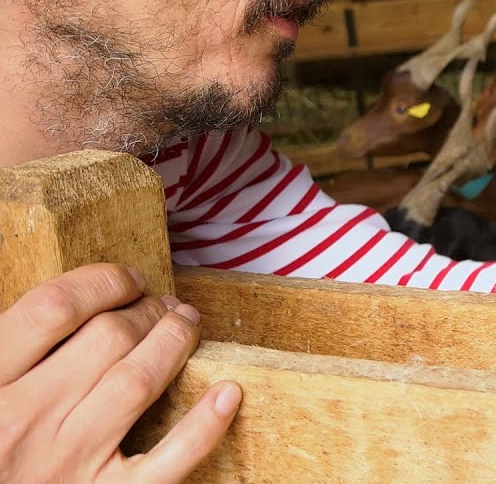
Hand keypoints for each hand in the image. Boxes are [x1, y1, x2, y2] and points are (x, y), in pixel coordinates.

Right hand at [0, 263, 240, 482]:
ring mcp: (67, 463)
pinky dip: (204, 426)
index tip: (125, 280)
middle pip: (107, 337)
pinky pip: (167, 460)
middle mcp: (24, 422)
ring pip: (140, 380)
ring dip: (174, 342)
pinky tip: (227, 394)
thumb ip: (11, 351)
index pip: (53, 308)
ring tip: (186, 324)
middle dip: (145, 309)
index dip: (101, 282)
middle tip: (161, 304)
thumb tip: (69, 306)